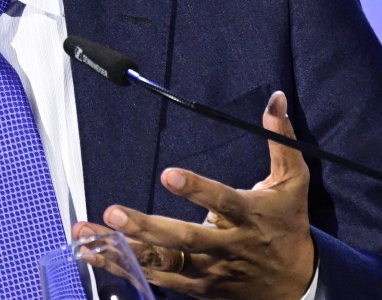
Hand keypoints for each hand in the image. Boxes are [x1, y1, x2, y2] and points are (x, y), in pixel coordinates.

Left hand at [73, 91, 314, 299]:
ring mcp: (208, 269)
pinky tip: (92, 253)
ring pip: (162, 261)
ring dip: (121, 249)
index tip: (168, 174)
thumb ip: (281, 141)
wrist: (295, 286)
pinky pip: (155, 277)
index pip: (222, 201)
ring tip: (86, 233)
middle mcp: (225, 246)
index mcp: (248, 216)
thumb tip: (275, 99)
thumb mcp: (293, 183)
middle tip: (113, 212)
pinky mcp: (195, 286)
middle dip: (146, 227)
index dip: (197, 189)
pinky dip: (122, 268)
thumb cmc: (287, 225)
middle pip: (184, 239)